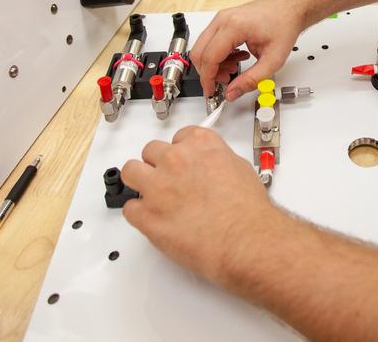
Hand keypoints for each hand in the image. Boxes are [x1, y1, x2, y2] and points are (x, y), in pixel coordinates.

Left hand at [120, 126, 283, 284]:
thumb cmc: (247, 212)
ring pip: (130, 172)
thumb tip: (210, 168)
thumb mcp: (240, 169)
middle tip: (167, 181)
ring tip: (151, 196)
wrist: (245, 241)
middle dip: (158, 165)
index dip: (180, 152)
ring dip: (139, 182)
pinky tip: (153, 220)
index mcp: (200, 145)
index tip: (181, 162)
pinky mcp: (147, 215)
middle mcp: (176, 160)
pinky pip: (130, 209)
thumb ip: (217, 161)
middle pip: (151, 151)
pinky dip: (139, 215)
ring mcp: (157, 187)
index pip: (178, 136)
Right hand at [189, 0, 309, 100]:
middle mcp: (223, 19)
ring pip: (203, 47)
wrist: (290, 7)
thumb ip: (251, 80)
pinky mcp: (224, 20)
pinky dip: (218, 55)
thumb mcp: (273, 60)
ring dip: (214, 64)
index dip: (207, 79)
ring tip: (235, 69)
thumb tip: (232, 93)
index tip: (211, 92)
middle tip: (225, 81)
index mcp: (234, 26)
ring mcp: (222, 18)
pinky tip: (236, 58)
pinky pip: (211, 41)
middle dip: (208, 72)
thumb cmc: (284, 25)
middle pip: (199, 52)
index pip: (209, 58)